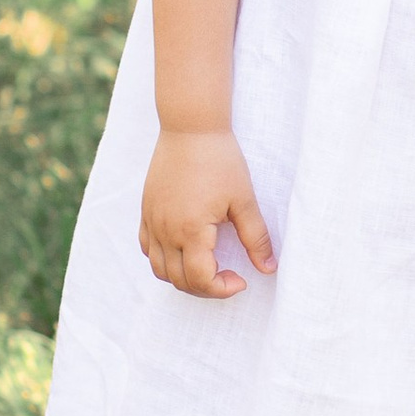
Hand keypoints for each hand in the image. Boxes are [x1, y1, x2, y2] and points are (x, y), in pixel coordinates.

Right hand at [139, 125, 275, 297]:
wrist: (190, 127)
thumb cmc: (220, 159)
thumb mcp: (244, 199)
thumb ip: (255, 237)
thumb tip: (268, 268)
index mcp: (191, 230)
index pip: (200, 279)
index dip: (222, 289)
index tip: (241, 279)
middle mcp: (166, 231)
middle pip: (178, 280)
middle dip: (205, 287)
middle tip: (228, 276)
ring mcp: (152, 221)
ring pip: (159, 269)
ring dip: (182, 277)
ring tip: (207, 266)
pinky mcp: (146, 210)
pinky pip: (148, 248)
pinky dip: (163, 259)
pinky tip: (184, 249)